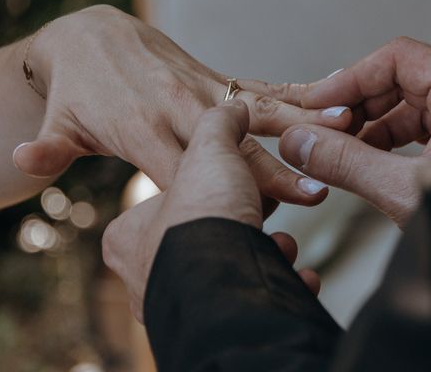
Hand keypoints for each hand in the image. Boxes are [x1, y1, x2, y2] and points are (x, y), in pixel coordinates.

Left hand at [12, 5, 351, 204]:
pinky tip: (335, 99)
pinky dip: (296, 95)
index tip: (257, 218)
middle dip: (273, 170)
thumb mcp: (59, 120)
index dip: (219, 195)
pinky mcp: (215, 78)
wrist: (89, 35)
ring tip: (344, 133)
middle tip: (316, 192)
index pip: (186, 171)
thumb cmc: (75, 90)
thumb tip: (22, 160)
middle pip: (233, 144)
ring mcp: (202, 88)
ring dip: (300, 125)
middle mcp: (178, 105)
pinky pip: (261, 88)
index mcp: (141, 128)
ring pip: (258, 110)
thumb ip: (49, 146)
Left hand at [102, 100, 320, 321]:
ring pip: (231, 271)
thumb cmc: (202, 217)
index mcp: (129, 237)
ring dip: (267, 256)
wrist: (228, 284)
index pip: (175, 205)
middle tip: (264, 216)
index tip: (242, 183)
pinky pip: (253, 300)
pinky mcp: (224, 323)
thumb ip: (218, 123)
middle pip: (208, 239)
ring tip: (283, 247)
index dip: (216, 188)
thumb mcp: (207, 150)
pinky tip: (301, 275)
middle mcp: (147, 275)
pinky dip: (281, 286)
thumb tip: (232, 107)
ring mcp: (182, 305)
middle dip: (244, 227)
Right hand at [277, 37, 430, 225]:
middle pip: (397, 84)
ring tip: (334, 152)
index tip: (317, 102)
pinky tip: (360, 165)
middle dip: (354, 107)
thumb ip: (347, 163)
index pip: (399, 59)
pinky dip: (381, 148)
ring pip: (403, 113)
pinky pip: (412, 138)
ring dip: (364, 130)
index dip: (352, 78)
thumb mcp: (406, 192)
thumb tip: (299, 142)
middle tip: (319, 130)